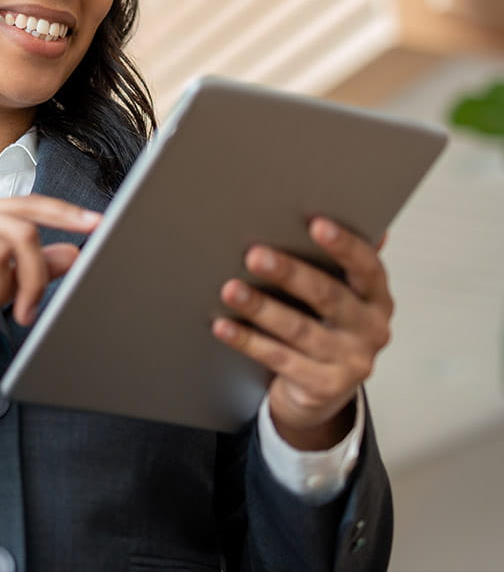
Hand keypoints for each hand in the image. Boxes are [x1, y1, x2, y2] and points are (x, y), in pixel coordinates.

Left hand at [212, 217, 393, 449]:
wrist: (321, 388)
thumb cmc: (323, 324)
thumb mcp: (337, 294)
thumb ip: (334, 261)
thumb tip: (326, 211)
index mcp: (376, 298)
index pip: (368, 267)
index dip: (344, 245)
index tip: (316, 223)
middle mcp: (371, 329)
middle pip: (329, 297)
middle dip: (290, 274)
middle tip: (254, 255)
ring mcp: (351, 361)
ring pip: (299, 330)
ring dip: (261, 308)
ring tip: (230, 290)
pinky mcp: (324, 387)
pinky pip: (279, 359)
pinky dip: (248, 341)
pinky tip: (222, 326)